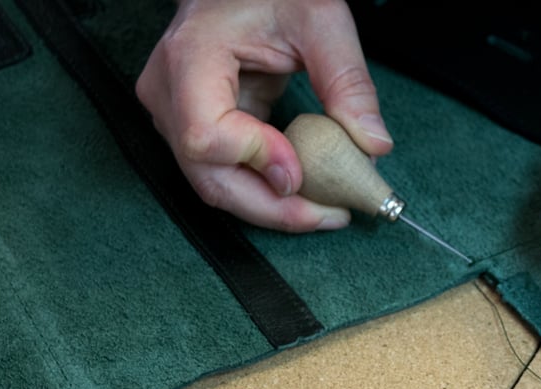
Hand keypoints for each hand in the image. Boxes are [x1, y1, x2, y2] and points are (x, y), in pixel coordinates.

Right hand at [136, 0, 392, 231]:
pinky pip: (224, 175)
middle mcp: (168, 93)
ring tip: (326, 210)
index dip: (258, 161)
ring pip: (215, 186)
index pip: (207, 136)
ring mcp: (173, 115)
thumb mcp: (321, 21)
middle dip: (274, 208)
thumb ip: (348, 81)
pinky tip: (306, 193)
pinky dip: (265, 191)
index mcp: (191, 57)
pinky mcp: (191, 129)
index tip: (304, 171)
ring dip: (273, 207)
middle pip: (209, 178)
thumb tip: (373, 145)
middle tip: (330, 216)